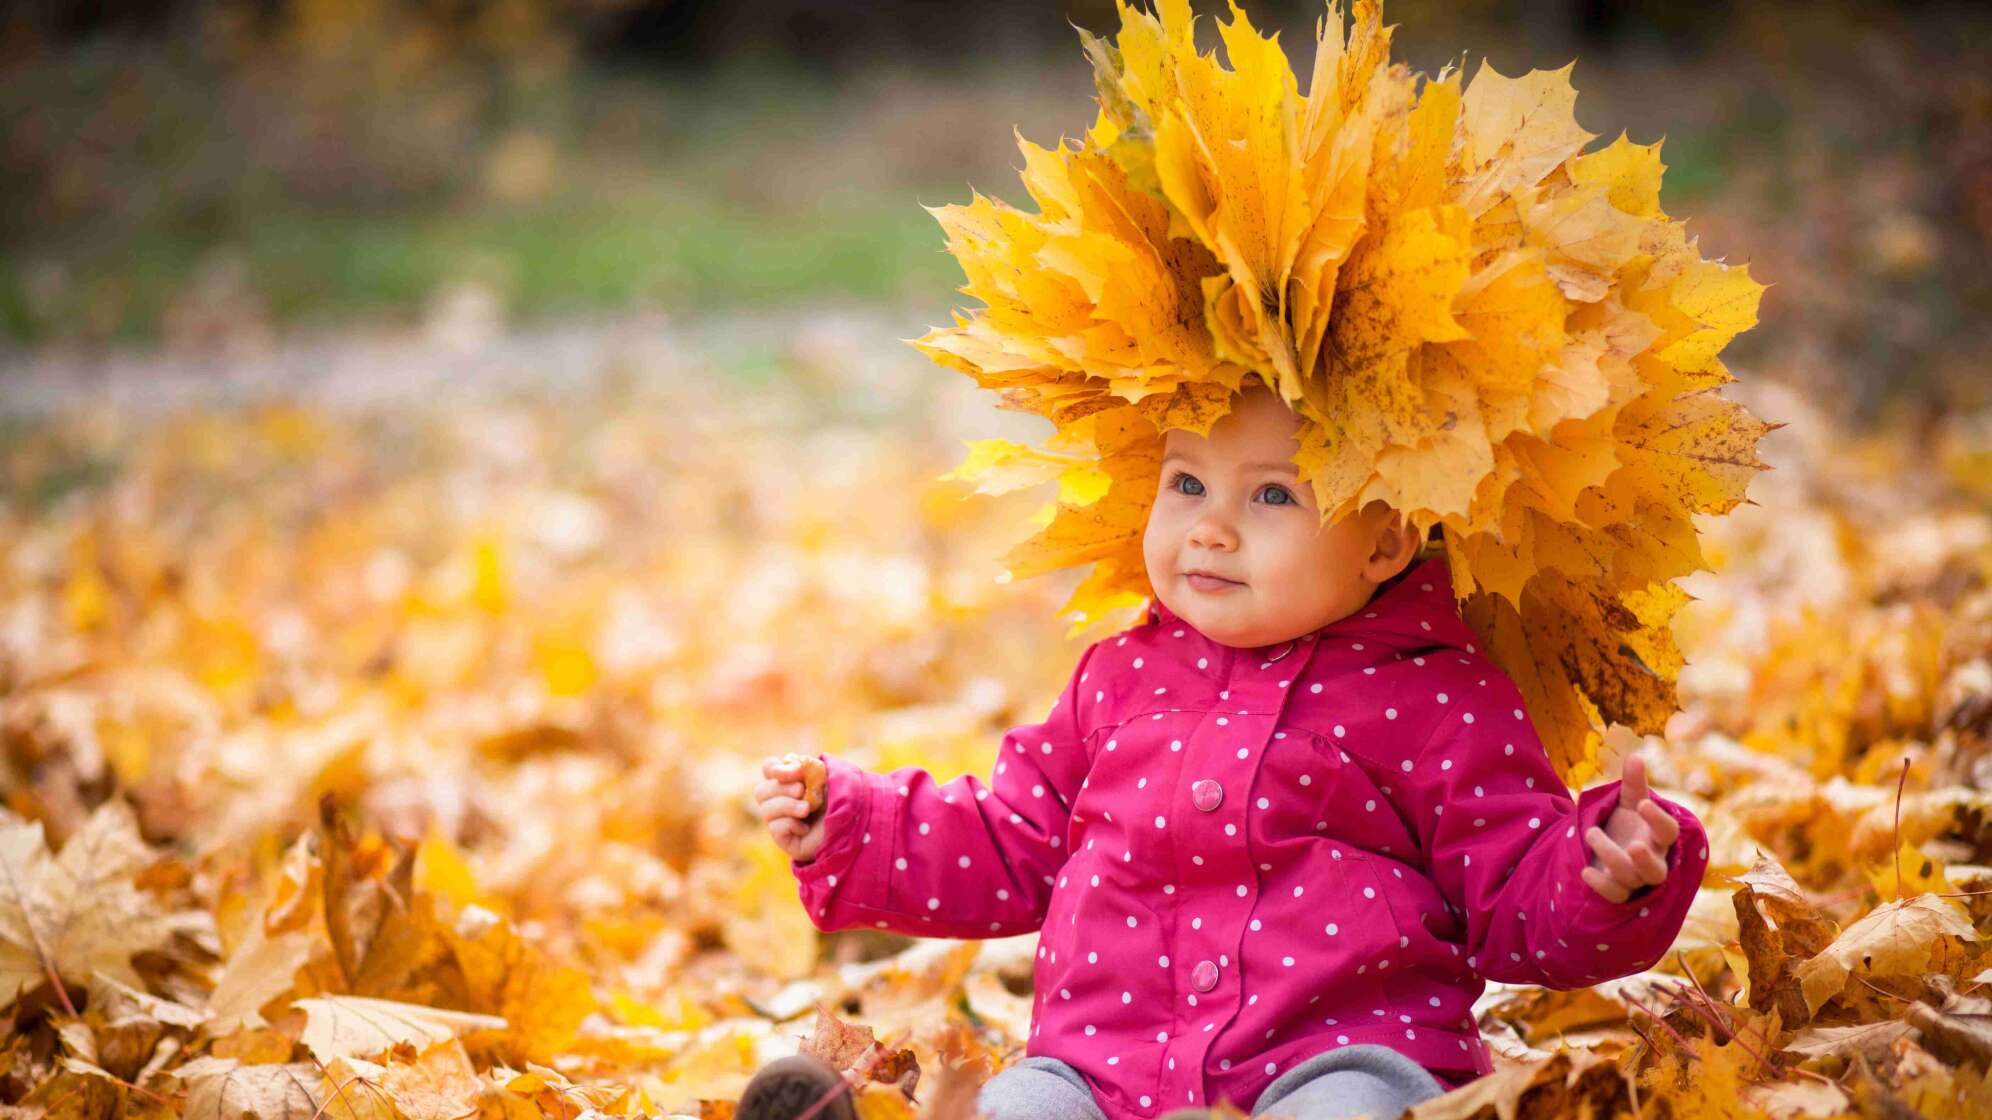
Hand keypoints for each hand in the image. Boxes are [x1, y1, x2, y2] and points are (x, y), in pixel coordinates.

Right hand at [757, 754, 827, 861]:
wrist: (849, 828)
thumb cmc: (836, 801)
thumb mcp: (825, 779)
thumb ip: (808, 767)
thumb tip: (790, 763)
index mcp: (786, 782)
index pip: (768, 769)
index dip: (775, 767)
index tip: (796, 770)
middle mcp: (777, 801)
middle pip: (760, 791)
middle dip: (781, 788)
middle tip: (801, 790)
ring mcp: (777, 820)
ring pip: (765, 809)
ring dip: (787, 805)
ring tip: (806, 809)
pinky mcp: (782, 838)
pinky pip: (775, 827)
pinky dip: (791, 824)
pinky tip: (805, 828)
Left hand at [1580, 755, 1680, 902]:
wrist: (1608, 845)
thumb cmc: (1625, 822)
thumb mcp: (1627, 802)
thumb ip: (1633, 783)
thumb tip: (1636, 755)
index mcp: (1658, 837)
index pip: (1669, 833)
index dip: (1659, 820)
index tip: (1644, 804)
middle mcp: (1652, 861)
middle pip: (1657, 871)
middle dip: (1645, 860)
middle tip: (1633, 844)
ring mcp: (1634, 879)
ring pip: (1632, 879)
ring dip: (1612, 858)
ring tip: (1591, 832)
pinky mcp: (1618, 890)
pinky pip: (1615, 895)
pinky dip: (1601, 885)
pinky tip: (1585, 871)